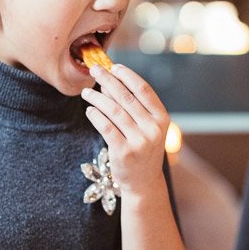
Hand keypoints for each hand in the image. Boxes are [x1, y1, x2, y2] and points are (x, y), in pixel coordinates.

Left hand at [81, 64, 169, 198]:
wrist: (144, 183)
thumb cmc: (144, 150)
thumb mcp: (148, 128)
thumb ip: (135, 107)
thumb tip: (110, 82)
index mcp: (162, 119)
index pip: (144, 90)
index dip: (128, 76)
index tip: (114, 67)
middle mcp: (152, 129)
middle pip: (126, 97)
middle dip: (108, 80)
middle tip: (95, 70)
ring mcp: (139, 141)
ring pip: (113, 111)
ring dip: (97, 98)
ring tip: (86, 92)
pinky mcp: (123, 152)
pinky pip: (105, 127)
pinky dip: (95, 116)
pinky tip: (89, 110)